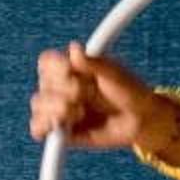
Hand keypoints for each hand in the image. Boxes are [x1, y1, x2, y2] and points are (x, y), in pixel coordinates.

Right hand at [31, 42, 160, 148]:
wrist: (141, 119)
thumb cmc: (128, 90)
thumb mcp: (113, 73)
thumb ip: (93, 63)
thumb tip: (74, 48)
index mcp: (70, 68)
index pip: (46, 62)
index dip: (55, 66)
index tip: (70, 70)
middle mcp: (60, 87)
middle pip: (43, 84)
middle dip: (64, 89)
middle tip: (88, 93)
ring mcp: (59, 109)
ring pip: (38, 105)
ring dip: (56, 108)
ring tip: (80, 112)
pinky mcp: (60, 131)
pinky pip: (38, 128)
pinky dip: (44, 127)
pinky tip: (60, 126)